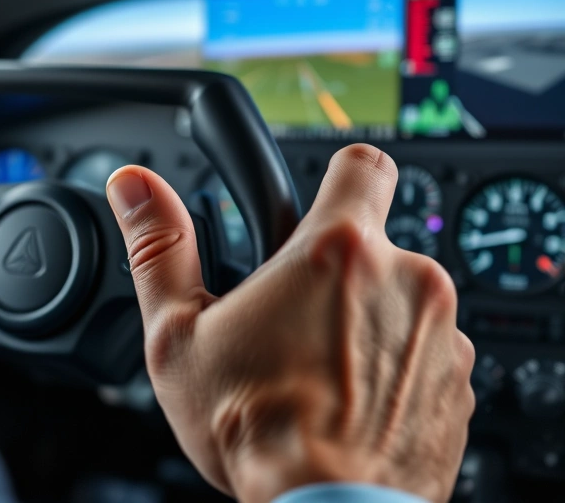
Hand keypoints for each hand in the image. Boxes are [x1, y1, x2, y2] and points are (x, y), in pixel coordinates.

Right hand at [106, 144, 474, 502]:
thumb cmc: (254, 430)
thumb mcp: (178, 333)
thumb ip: (159, 246)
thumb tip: (133, 185)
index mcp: (339, 251)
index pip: (363, 164)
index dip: (338, 176)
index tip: (318, 201)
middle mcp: (409, 280)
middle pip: (375, 247)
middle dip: (335, 275)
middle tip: (289, 324)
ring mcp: (444, 336)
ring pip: (402, 303)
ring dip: (366, 324)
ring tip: (316, 373)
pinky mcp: (460, 386)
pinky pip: (427, 355)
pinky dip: (394, 369)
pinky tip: (350, 403)